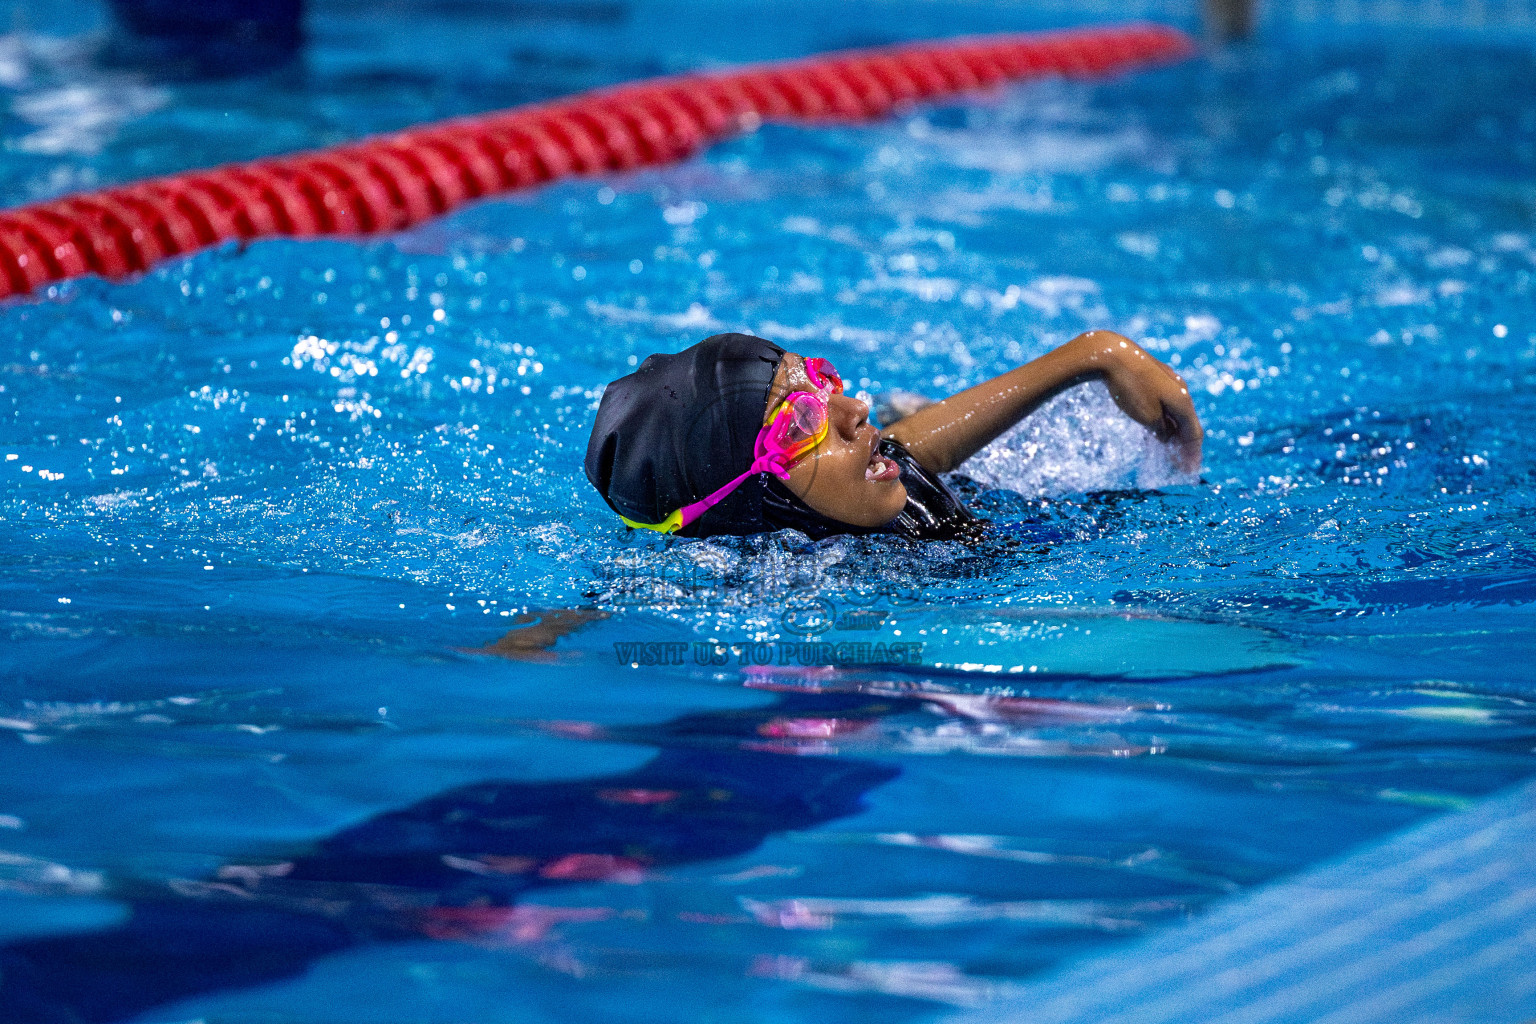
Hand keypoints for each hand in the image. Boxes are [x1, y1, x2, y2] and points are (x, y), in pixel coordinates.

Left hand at [1069, 330, 1202, 472]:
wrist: (1110, 354)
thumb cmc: (1129, 387)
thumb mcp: (1147, 416)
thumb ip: (1161, 429)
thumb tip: (1167, 435)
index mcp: (1183, 401)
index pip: (1194, 433)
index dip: (1192, 454)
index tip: (1189, 471)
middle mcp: (1180, 390)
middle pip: (1186, 423)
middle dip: (1184, 445)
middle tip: (1179, 465)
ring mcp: (1167, 382)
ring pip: (1174, 413)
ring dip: (1172, 433)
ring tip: (1167, 451)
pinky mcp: (1153, 377)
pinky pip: (1163, 403)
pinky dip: (1162, 420)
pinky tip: (1155, 431)